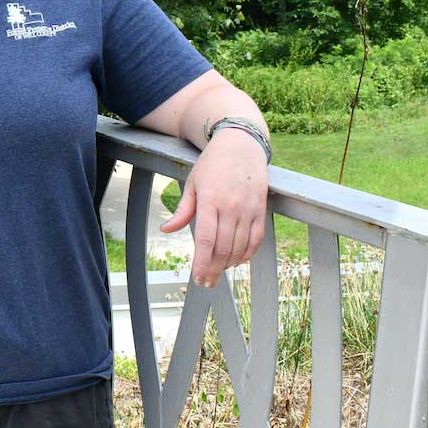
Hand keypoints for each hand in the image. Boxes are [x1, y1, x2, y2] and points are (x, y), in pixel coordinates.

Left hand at [159, 128, 269, 288]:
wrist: (241, 144)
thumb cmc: (212, 163)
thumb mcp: (192, 183)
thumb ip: (182, 210)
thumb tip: (166, 230)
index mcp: (210, 200)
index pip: (206, 240)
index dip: (202, 263)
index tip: (197, 277)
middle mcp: (231, 207)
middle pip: (223, 248)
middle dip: (214, 270)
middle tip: (207, 282)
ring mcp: (248, 209)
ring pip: (240, 247)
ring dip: (229, 264)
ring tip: (219, 272)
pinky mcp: (261, 209)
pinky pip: (257, 239)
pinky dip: (247, 253)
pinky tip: (237, 260)